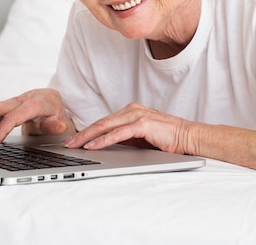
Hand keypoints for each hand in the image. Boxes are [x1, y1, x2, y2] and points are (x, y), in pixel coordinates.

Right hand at [0, 88, 75, 146]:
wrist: (51, 99)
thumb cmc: (53, 110)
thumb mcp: (59, 118)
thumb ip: (57, 124)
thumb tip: (59, 126)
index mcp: (33, 104)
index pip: (14, 117)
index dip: (2, 129)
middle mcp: (19, 101)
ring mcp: (11, 103)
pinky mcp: (5, 107)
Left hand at [62, 103, 195, 154]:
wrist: (188, 137)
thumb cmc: (166, 139)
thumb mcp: (140, 139)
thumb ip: (124, 138)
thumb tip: (103, 145)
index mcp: (130, 112)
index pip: (103, 122)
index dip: (86, 132)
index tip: (73, 141)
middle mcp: (131, 110)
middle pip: (100, 122)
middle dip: (81, 134)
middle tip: (67, 144)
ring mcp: (137, 115)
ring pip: (106, 126)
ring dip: (88, 137)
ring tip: (75, 146)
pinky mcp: (143, 124)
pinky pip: (118, 133)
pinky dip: (103, 140)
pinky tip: (93, 146)